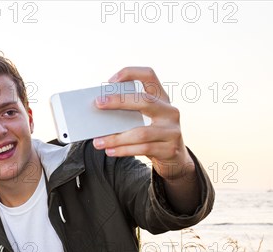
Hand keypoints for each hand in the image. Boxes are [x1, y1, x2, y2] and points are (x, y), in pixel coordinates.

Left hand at [92, 66, 194, 181]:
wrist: (174, 158)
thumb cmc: (152, 135)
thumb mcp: (145, 119)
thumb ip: (129, 113)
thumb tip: (100, 113)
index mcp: (162, 98)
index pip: (149, 76)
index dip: (130, 73)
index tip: (110, 81)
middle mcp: (170, 111)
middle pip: (145, 101)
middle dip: (119, 101)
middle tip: (98, 104)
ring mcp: (172, 130)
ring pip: (140, 132)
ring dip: (116, 138)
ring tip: (98, 142)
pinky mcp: (170, 149)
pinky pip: (143, 149)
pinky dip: (123, 150)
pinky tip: (110, 151)